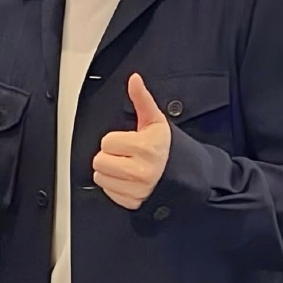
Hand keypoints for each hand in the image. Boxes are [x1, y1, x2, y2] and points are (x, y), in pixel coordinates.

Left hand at [92, 74, 171, 209]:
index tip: (128, 142)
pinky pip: (108, 192)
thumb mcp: (155, 121)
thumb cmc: (166, 147)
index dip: (115, 140)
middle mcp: (141, 171)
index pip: (106, 143)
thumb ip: (141, 100)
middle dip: (109, 156)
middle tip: (125, 154)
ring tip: (126, 166)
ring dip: (109, 171)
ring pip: (100, 177)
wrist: (183, 175)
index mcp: (145, 148)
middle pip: (99, 161)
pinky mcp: (132, 202)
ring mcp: (137, 189)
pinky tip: (127, 180)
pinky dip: (114, 186)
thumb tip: (134, 80)